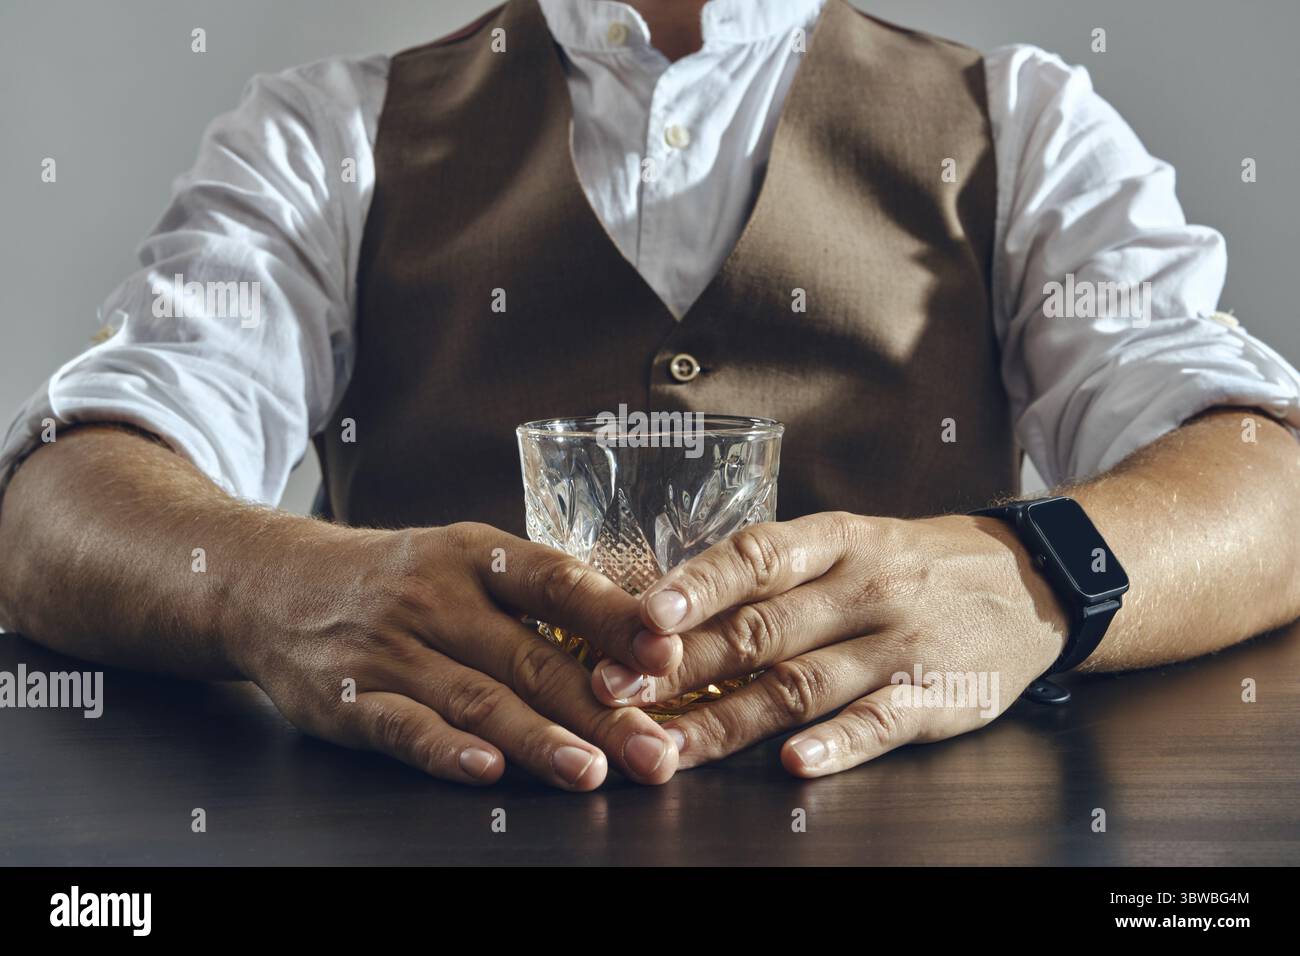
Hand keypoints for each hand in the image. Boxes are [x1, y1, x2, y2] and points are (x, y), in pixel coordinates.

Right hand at [229, 522, 679, 789]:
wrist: (273, 584)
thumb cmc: (397, 579)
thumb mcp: (464, 560)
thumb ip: (536, 595)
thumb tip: (637, 635)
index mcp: (478, 556)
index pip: (558, 582)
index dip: (614, 619)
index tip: (667, 654)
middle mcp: (437, 596)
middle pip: (531, 657)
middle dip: (601, 709)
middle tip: (655, 750)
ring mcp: (392, 647)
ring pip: (478, 698)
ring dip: (540, 738)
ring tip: (593, 772)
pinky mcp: (351, 696)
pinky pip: (404, 725)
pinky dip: (446, 750)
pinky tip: (489, 770)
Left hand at [588, 512, 1070, 775]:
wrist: (1029, 580)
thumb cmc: (912, 563)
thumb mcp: (848, 541)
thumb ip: (771, 570)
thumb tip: (671, 600)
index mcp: (834, 542)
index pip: (754, 556)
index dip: (694, 586)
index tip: (640, 616)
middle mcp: (862, 588)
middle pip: (761, 629)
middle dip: (680, 665)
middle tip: (615, 692)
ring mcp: (899, 644)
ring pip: (802, 684)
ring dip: (728, 719)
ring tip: (668, 746)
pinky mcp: (935, 695)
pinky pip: (881, 721)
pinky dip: (838, 743)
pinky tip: (795, 763)